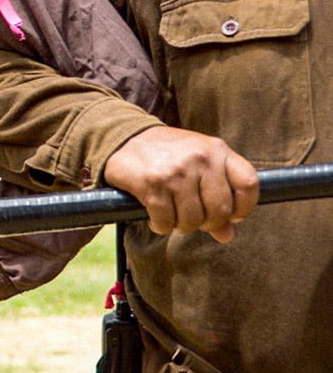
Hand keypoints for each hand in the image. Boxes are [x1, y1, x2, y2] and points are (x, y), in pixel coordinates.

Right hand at [103, 127, 258, 242]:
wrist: (123, 137)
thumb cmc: (167, 154)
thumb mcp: (197, 166)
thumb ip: (216, 195)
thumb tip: (227, 235)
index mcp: (216, 149)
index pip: (248, 184)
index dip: (243, 208)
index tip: (231, 215)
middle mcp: (199, 158)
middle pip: (220, 210)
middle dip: (207, 223)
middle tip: (194, 219)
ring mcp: (176, 171)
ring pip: (192, 220)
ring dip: (182, 226)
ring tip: (172, 215)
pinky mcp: (152, 184)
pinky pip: (166, 221)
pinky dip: (161, 226)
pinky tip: (155, 216)